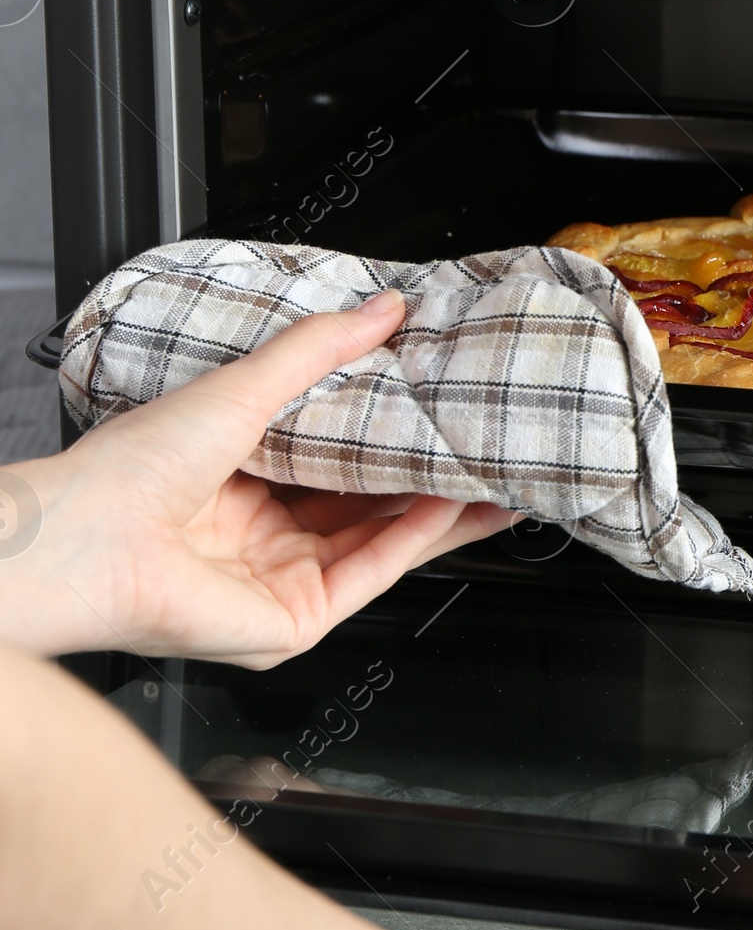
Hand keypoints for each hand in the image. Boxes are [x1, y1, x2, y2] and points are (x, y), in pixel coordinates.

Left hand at [0, 289, 512, 664]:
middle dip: (429, 481)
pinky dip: (413, 540)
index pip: (335, 462)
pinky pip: (368, 575)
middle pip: (367, 508)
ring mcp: (277, 581)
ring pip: (379, 543)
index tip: (438, 411)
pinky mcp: (292, 620)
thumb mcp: (242, 388)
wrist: (89, 539)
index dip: (390, 438)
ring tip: (488, 473)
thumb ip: (317, 351)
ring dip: (437, 511)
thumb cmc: (130, 471)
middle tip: (483, 448)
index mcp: (239, 482)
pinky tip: (449, 507)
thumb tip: (382, 310)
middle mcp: (260, 538)